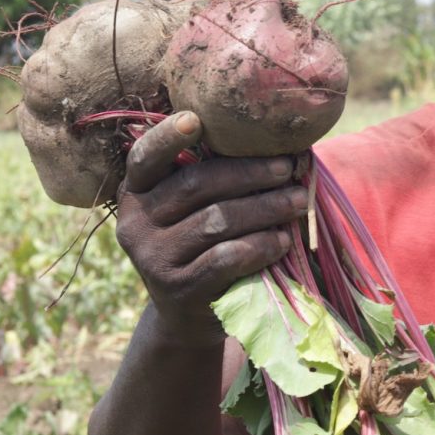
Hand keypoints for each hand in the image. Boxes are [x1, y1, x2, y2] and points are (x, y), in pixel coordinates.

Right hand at [115, 111, 306, 342]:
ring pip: (216, 221)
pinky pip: (226, 258)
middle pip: (196, 185)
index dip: (167, 137)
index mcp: (136, 192)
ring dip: (265, 208)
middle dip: (250, 173)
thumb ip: (212, 182)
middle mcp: (136, 223)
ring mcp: (153, 258)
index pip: (145, 158)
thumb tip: (277, 148)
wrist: (189, 315)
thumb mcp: (193, 212)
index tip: (196, 119)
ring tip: (298, 202)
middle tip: (289, 168)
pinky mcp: (178, 288)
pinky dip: (260, 246)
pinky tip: (283, 241)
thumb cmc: (201, 248)